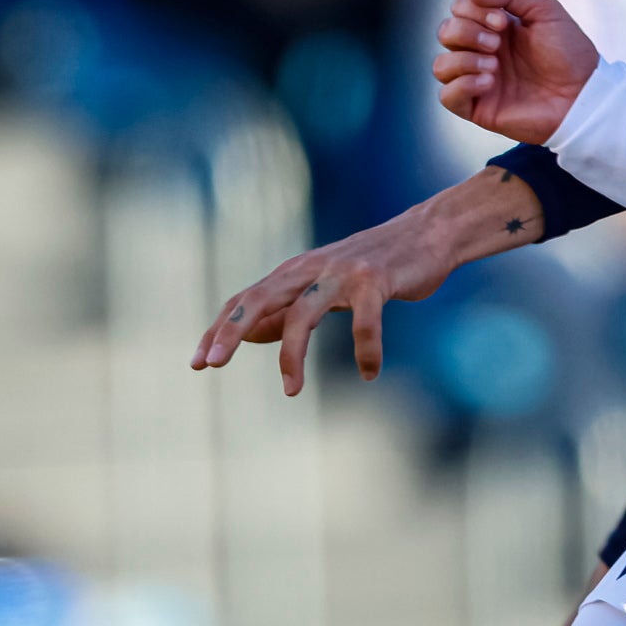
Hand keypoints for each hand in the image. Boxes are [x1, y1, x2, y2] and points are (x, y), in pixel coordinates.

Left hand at [189, 169, 540, 393]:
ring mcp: (342, 273)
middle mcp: (310, 268)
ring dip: (292, 355)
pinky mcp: (376, 280)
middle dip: (231, 332)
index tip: (198, 361)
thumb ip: (286, 308)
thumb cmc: (373, 266)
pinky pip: (365, 320)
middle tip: (213, 365)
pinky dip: (366, 350)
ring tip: (291, 392)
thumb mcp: (322, 286)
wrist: (428, 233)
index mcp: (294, 272)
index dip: (219, 328)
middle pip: (259, 299)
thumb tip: (245, 335)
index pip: (245, 299)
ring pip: (303, 314)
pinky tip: (370, 372)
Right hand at [433, 0, 600, 145]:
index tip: (502, 21)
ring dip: (463, 59)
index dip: (472, 10)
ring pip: (440, 65)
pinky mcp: (479, 107)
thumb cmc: (570, 54)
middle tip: (497, 43)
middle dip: (468, 32)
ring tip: (494, 66)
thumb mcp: (546, 9)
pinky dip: (462, 84)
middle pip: (446, 31)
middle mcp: (482, 52)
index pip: (459, 8)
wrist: (583, 96)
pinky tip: (489, 82)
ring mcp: (478, 80)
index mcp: (495, 27)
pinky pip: (446, 96)